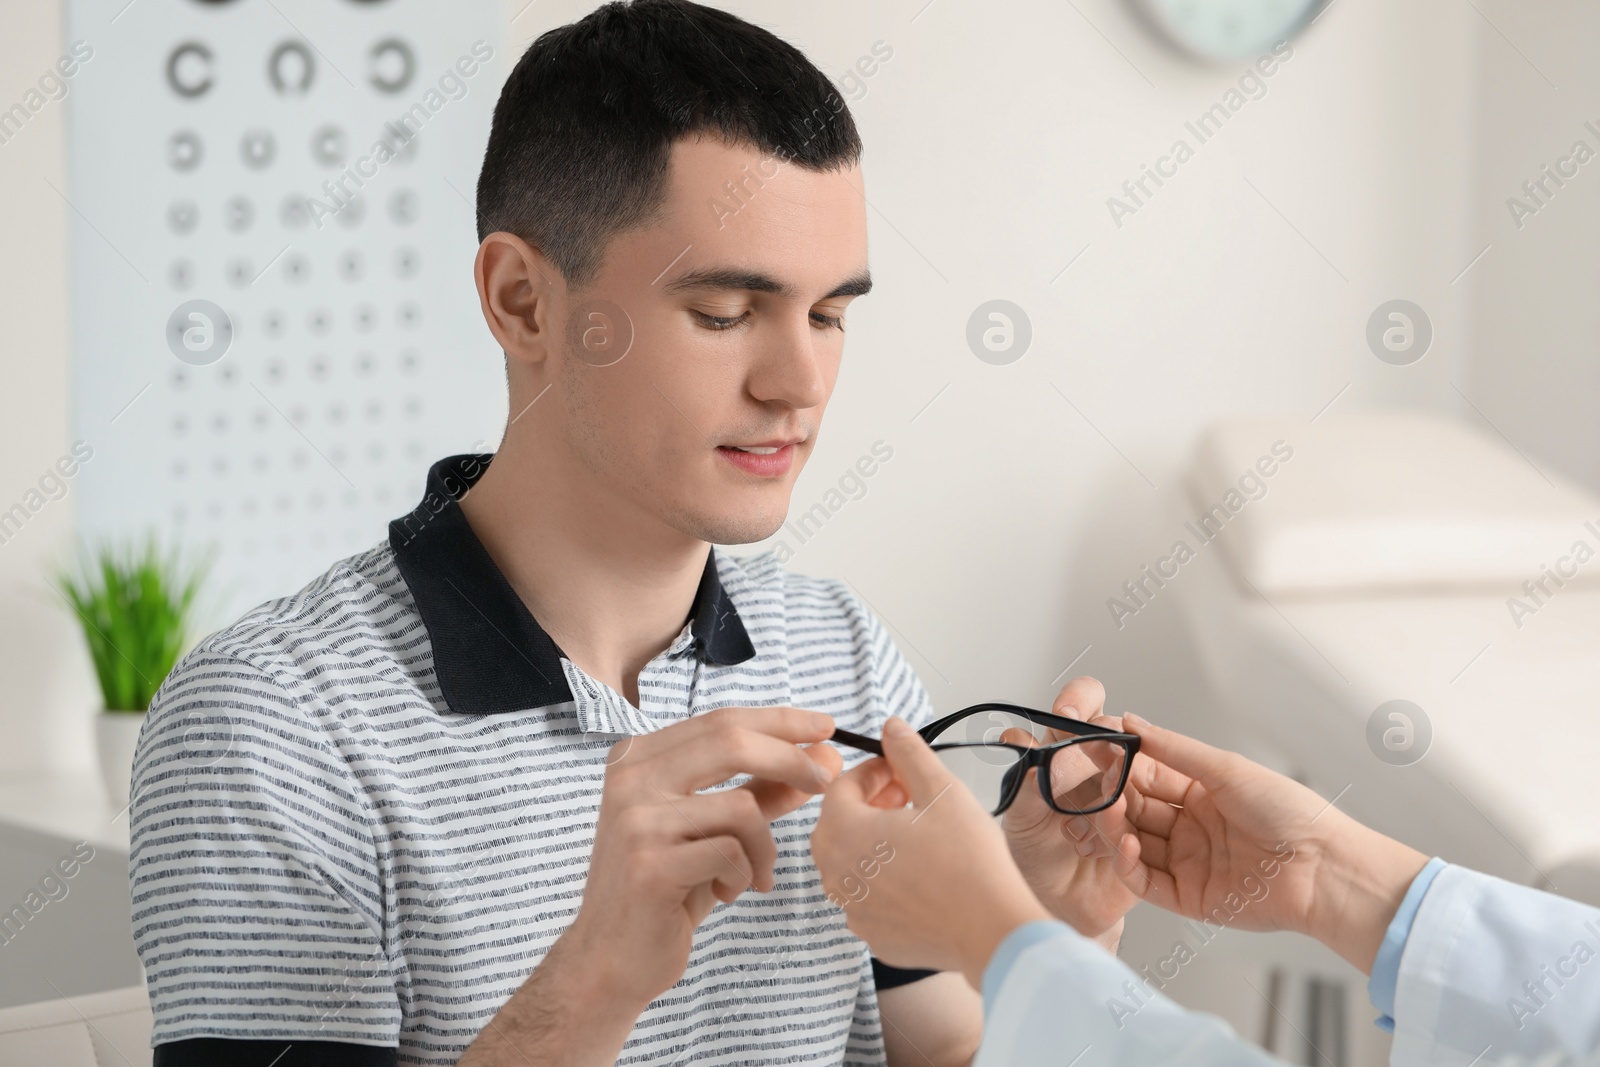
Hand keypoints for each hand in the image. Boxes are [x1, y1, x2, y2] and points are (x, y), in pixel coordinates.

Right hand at [565, 706, 842, 1007]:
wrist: (608, 957)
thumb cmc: (666, 889)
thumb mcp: (716, 830)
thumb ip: (761, 790)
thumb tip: (823, 758)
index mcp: (639, 757)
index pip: (721, 720)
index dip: (780, 720)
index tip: (826, 727)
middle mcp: (631, 778)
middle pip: (730, 741)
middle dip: (790, 760)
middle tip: (824, 782)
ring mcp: (636, 820)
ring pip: (739, 806)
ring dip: (765, 846)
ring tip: (757, 874)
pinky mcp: (650, 864)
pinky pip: (731, 853)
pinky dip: (745, 874)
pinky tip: (728, 893)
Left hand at [811, 717, 1052, 992]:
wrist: (992, 930)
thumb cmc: (969, 862)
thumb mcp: (941, 790)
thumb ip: (909, 753)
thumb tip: (890, 728)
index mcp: (843, 833)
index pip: (840, 787)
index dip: (872, 772)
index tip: (899, 771)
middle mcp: (836, 875)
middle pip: (839, 824)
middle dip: (870, 804)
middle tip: (909, 799)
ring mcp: (853, 910)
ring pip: (852, 862)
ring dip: (876, 841)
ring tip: (918, 835)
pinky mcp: (874, 936)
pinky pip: (869, 897)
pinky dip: (886, 880)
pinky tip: (922, 874)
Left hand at [999, 677, 1140, 951]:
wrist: (1054, 907)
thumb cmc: (1035, 857)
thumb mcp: (1020, 817)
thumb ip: (1024, 783)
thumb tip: (1020, 742)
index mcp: (1070, 755)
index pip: (1081, 709)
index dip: (1079, 702)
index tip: (1068, 712)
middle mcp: (1102, 773)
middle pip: (1113, 738)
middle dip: (1099, 744)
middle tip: (1080, 760)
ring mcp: (1127, 803)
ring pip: (1131, 779)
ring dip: (1110, 791)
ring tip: (1077, 823)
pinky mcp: (1142, 841)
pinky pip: (1137, 832)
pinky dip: (1117, 837)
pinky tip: (1098, 846)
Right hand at [1108, 714, 1427, 973]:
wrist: (1324, 867)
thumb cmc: (1291, 814)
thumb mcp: (1226, 768)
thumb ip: (1172, 748)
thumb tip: (1132, 722)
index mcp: (1201, 795)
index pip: (1146, 777)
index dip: (1120, 766)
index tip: (1096, 750)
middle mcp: (1190, 829)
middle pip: (1133, 812)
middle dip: (1110, 797)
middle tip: (1091, 782)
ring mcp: (1187, 864)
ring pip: (1132, 845)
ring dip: (1114, 829)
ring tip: (1106, 812)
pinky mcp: (1188, 898)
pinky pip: (1145, 882)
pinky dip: (1127, 865)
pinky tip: (1125, 844)